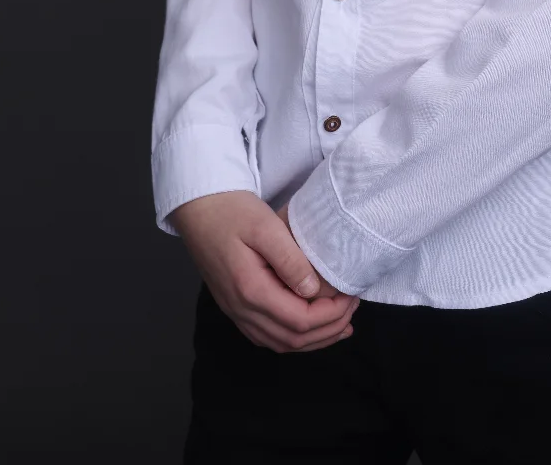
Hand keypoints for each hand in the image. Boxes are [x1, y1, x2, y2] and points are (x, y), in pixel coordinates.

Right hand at [169, 190, 358, 352]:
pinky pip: (267, 336)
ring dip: (313, 339)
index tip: (350, 296)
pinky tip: (309, 328)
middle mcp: (241, 309)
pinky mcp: (235, 306)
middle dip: (328, 330)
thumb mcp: (265, 226)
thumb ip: (290, 260)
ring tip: (340, 325)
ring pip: (280, 343)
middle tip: (352, 308)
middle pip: (292, 339)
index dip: (331, 314)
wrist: (198, 208)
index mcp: (250, 290)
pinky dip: (293, 337)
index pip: (299, 320)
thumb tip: (313, 290)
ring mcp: (236, 311)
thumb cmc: (231, 211)